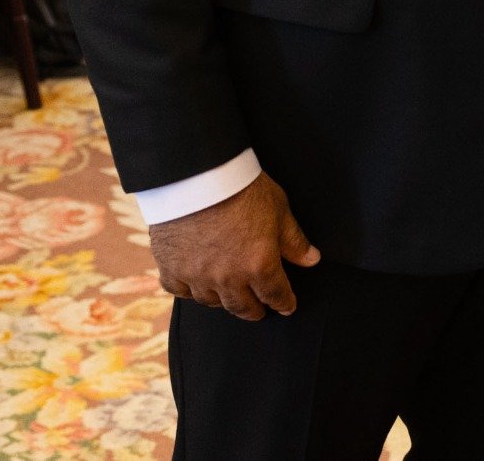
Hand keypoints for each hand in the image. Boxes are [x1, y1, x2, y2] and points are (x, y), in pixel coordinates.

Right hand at [148, 172, 319, 319]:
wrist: (196, 174)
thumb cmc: (242, 187)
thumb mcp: (278, 209)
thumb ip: (294, 240)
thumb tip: (311, 260)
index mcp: (259, 266)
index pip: (276, 295)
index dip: (284, 303)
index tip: (286, 306)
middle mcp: (228, 278)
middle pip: (243, 307)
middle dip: (255, 310)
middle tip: (259, 310)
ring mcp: (197, 276)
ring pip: (212, 302)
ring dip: (223, 301)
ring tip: (229, 297)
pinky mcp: (171, 267)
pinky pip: (180, 291)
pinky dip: (189, 290)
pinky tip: (194, 286)